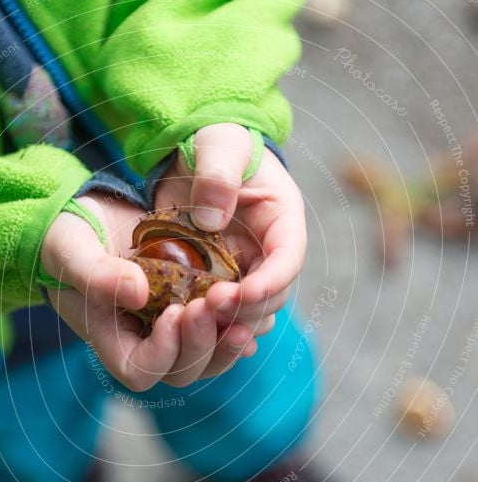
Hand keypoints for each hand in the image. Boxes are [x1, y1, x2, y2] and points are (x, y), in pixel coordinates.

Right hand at [40, 193, 256, 391]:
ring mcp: (169, 326)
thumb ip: (97, 274)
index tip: (174, 311)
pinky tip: (254, 303)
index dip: (163, 352)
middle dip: (201, 343)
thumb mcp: (70, 248)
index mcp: (110, 336)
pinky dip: (237, 321)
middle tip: (212, 304)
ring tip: (242, 309)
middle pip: (181, 371)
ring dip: (226, 339)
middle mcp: (143, 339)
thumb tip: (140, 294)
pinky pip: (220, 328)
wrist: (85, 213)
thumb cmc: (65, 234)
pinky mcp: (190, 304)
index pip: (140, 370)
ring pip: (207, 356)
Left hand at [155, 123, 306, 333]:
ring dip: (228, 324)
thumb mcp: (218, 145)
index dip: (271, 282)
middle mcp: (268, 252)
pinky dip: (210, 325)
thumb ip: (217, 176)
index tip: (242, 293)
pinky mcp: (216, 280)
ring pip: (246, 311)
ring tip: (200, 328)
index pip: (288, 259)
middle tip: (210, 309)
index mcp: (282, 220)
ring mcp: (243, 269)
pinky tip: (193, 340)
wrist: (193, 153)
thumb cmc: (215, 142)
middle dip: (244, 308)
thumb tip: (211, 220)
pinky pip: (219, 311)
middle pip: (270, 295)